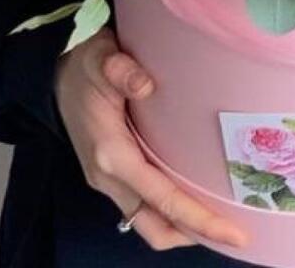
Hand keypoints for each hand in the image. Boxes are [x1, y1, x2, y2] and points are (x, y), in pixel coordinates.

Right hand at [56, 28, 247, 251]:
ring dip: (183, 226)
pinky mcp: (113, 174)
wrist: (57, 70)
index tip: (235, 233)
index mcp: (111, 155)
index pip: (162, 200)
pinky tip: (195, 193)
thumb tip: (145, 84)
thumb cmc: (85, 65)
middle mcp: (109, 176)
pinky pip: (144, 206)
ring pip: (149, 221)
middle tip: (237, 229)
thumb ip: (121, 70)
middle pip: (156, 226)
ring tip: (222, 215)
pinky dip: (170, 210)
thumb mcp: (101, 59)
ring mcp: (109, 179)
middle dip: (195, 233)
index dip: (200, 219)